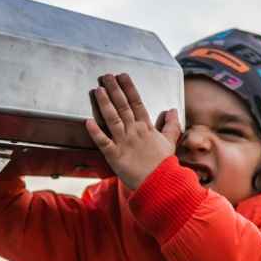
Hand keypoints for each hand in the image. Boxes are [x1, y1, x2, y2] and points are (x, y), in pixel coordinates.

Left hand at [86, 73, 181, 189]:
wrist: (159, 184)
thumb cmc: (162, 164)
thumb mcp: (169, 141)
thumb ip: (170, 124)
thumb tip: (173, 110)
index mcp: (145, 127)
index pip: (136, 102)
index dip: (128, 88)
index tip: (122, 76)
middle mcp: (134, 132)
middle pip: (123, 106)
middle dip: (114, 90)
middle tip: (106, 76)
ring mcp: (123, 143)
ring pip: (112, 119)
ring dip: (104, 104)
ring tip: (98, 90)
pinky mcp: (114, 156)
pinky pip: (103, 142)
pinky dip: (95, 132)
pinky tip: (88, 122)